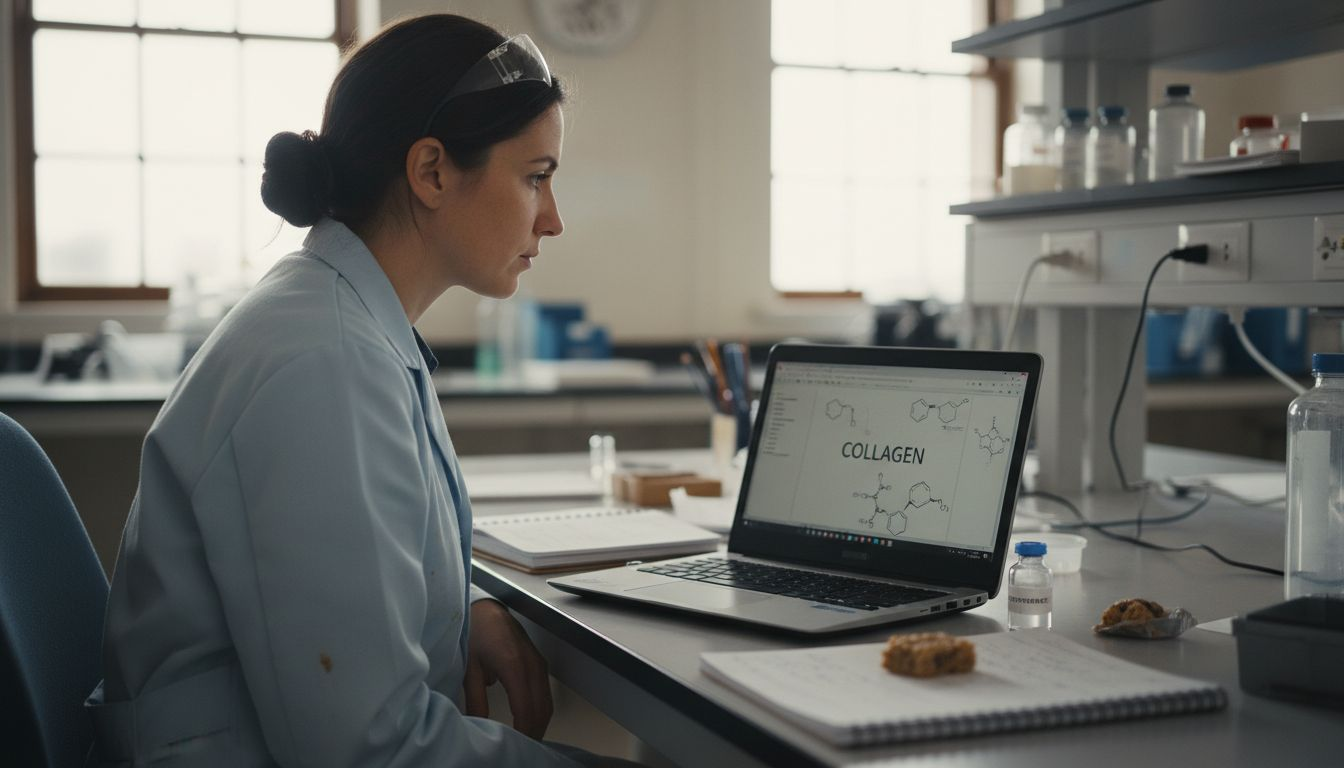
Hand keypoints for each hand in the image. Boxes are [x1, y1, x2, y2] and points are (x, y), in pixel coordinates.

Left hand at [462, 599, 553, 738]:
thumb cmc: (474, 635)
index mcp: (514, 667)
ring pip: (547, 702)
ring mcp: (538, 663)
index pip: (526, 710)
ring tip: (527, 739)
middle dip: (534, 732)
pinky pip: (545, 692)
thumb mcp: (469, 669)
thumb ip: (476, 700)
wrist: (485, 609)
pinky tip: (530, 720)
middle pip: (541, 709)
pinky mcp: (539, 662)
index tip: (518, 747)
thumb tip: (480, 726)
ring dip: (539, 723)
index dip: (524, 732)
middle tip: (523, 749)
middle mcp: (532, 666)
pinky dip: (541, 710)